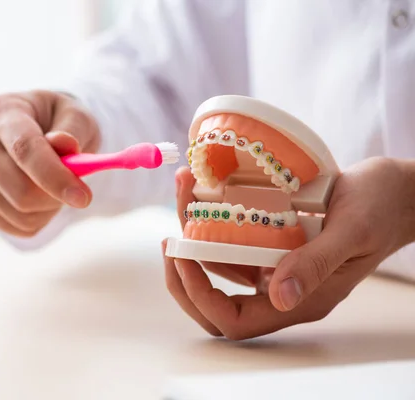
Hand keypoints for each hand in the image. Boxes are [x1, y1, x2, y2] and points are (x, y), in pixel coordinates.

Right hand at [0, 90, 99, 235]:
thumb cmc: (57, 122)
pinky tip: (38, 197)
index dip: (54, 176)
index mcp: (3, 111)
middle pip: (21, 191)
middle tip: (77, 188)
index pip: (24, 149)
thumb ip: (73, 129)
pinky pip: (15, 226)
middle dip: (57, 197)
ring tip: (53, 185)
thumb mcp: (75, 115)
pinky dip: (38, 219)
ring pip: (20, 214)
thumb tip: (64, 144)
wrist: (33, 130)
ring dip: (50, 208)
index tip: (83, 197)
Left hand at [163, 157, 414, 339]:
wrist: (396, 191)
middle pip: (217, 304)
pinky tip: (204, 191)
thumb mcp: (351, 231)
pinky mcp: (274, 244)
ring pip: (220, 268)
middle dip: (185, 277)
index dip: (200, 297)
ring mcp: (276, 266)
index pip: (235, 319)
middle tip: (170, 242)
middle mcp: (282, 288)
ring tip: (184, 194)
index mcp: (301, 299)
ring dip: (194, 237)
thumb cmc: (382, 208)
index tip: (182, 255)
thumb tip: (277, 297)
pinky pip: (233, 243)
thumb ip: (315, 264)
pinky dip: (212, 222)